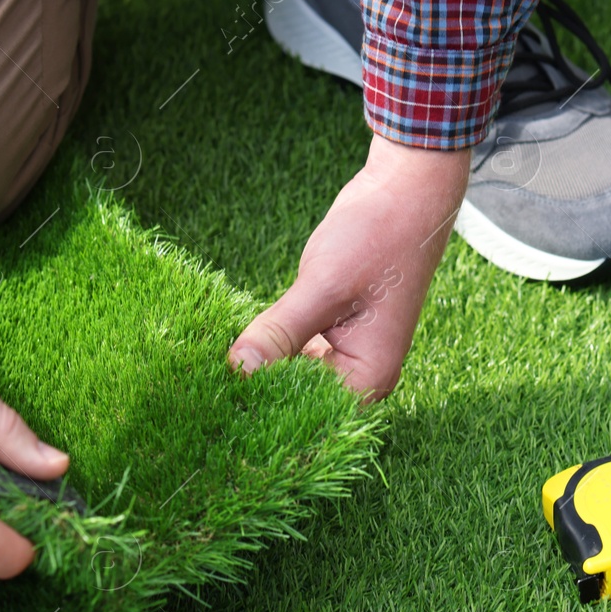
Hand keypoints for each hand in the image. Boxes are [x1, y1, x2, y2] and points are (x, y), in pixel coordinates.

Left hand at [229, 134, 468, 399]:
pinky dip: (271, 346)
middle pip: (299, 401)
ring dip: (262, 368)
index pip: (308, 418)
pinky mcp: (332, 332)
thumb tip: (238, 371)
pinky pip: (295, 351)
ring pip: (293, 375)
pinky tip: (238, 342)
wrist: (403, 193)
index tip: (221, 408)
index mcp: (369, 377)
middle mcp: (360, 374)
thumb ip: (279, 333)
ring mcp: (346, 353)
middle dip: (259, 392)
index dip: (265, 415)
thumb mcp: (321, 287)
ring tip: (213, 373)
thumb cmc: (378, 238)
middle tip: (207, 392)